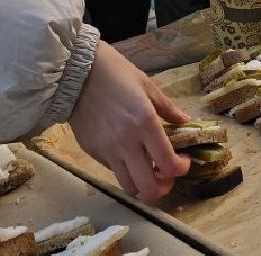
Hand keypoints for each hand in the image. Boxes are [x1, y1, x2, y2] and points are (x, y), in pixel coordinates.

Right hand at [68, 42, 189, 201]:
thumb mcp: (146, 84)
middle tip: (165, 174)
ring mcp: (108, 151)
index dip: (181, 169)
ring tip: (146, 168)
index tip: (182, 160)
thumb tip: (185, 122)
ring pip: (129, 187)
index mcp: (145, 123)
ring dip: (142, 183)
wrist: (74, 72)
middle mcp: (127, 143)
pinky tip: (127, 154)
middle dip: (163, 187)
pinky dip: (124, 169)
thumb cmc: (114, 72)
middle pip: (149, 189)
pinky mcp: (92, 152)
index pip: (169, 165)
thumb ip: (167, 107)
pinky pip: (112, 171)